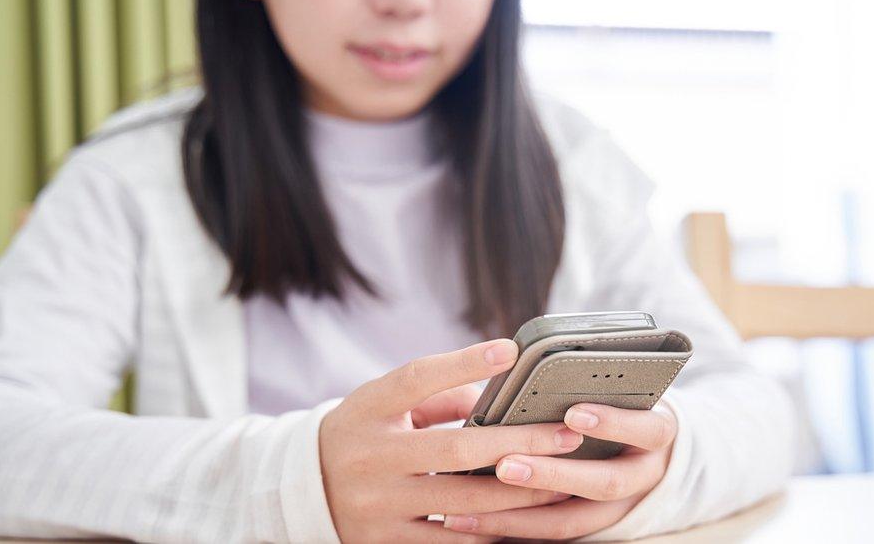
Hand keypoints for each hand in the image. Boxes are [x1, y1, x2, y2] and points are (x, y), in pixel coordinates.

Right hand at [318, 338, 583, 542]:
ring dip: (519, 494)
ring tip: (561, 481)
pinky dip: (490, 532)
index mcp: (368, 409)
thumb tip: (497, 397)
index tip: (510, 350)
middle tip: (567, 435)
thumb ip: (438, 395)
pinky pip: (449, 543)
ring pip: (462, 504)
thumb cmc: (363, 432)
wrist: (306, 488)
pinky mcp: (385, 543)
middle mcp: (370, 457)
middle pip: (455, 449)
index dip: (463, 362)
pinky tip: (524, 521)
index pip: (417, 378)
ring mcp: (377, 505)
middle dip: (519, 443)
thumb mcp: (384, 402)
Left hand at [443, 402, 677, 539]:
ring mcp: (620, 509)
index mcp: (656, 432)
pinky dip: (512, 531)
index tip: (573, 413)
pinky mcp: (592, 529)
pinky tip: (472, 523)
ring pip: (572, 522)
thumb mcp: (625, 391)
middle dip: (553, 475)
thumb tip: (530, 367)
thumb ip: (594, 385)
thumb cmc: (625, 405)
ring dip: (519, 517)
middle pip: (605, 483)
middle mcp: (644, 475)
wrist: (650, 452)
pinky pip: (551, 535)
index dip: (612, 422)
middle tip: (506, 466)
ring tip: (469, 509)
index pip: (645, 428)